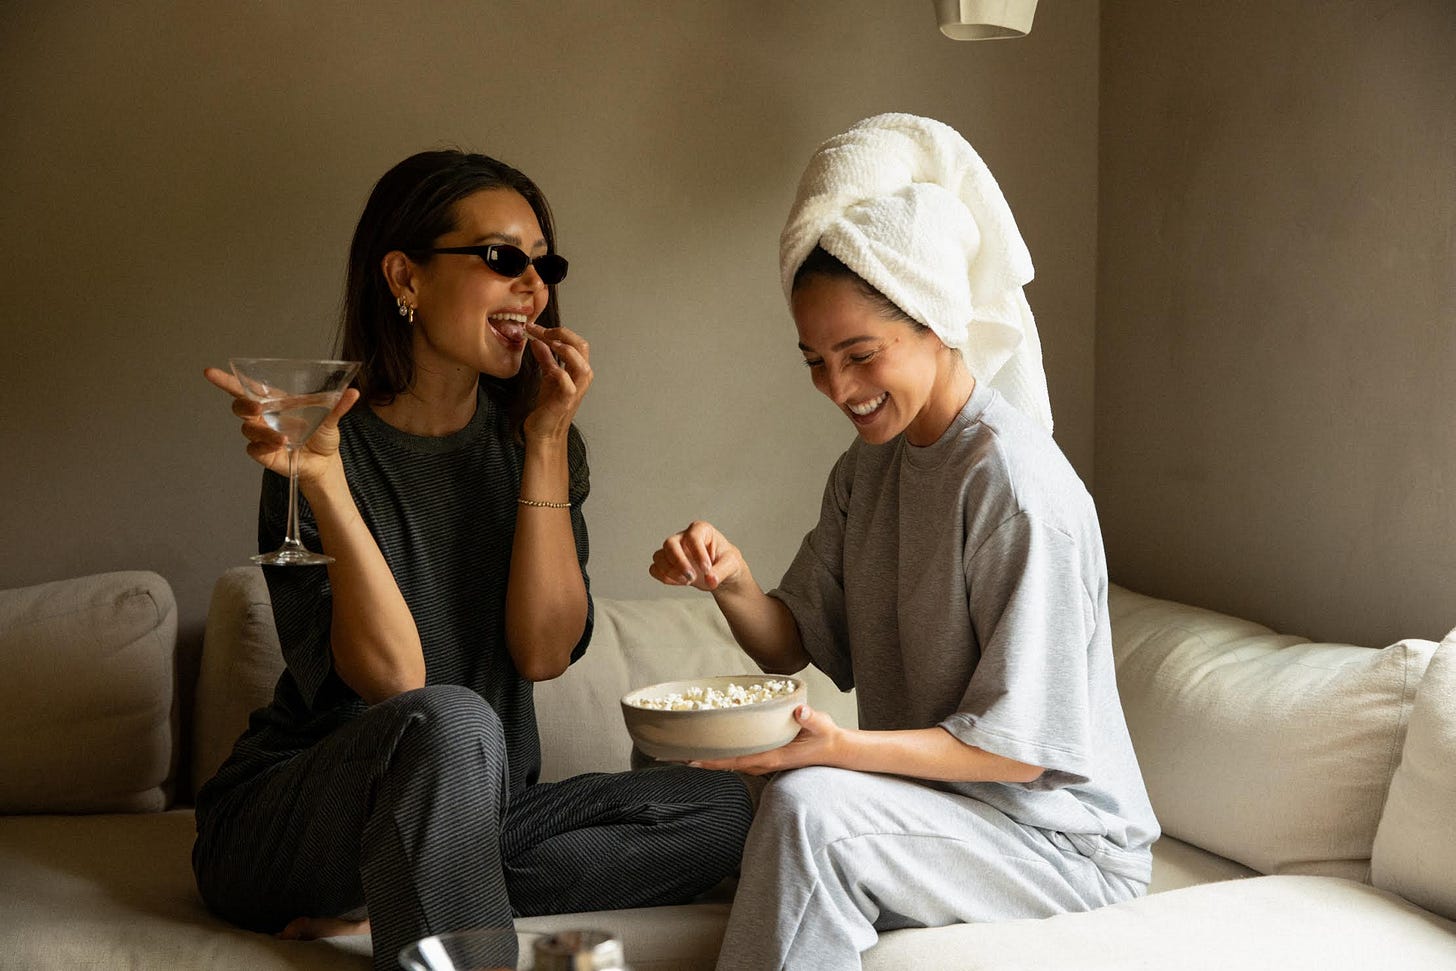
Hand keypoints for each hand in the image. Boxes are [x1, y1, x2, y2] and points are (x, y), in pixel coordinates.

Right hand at [204, 366, 359, 485]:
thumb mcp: (331, 418)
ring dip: (263, 432)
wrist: (325, 463)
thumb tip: (353, 392)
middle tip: (258, 409)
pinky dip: (265, 447)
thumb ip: (338, 406)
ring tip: (284, 438)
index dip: (226, 380)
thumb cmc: (322, 435)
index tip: (210, 372)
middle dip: (243, 406)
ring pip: (248, 429)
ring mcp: (262, 436)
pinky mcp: (264, 454)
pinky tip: (279, 447)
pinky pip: (254, 449)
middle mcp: (264, 417)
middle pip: (239, 407)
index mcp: (275, 402)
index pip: (245, 388)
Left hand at [523, 323, 591, 442]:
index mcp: (577, 370)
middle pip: (582, 347)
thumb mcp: (547, 376)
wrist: (544, 432)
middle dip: (563, 334)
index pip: (576, 342)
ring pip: (582, 365)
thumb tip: (537, 340)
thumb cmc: (548, 406)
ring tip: (548, 342)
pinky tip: (548, 367)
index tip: (536, 327)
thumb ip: (546, 358)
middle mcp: (580, 378)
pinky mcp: (566, 402)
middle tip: (541, 331)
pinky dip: (560, 372)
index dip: (558, 331)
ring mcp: (575, 390)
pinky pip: (568, 384)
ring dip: (565, 350)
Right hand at [649, 521, 748, 591]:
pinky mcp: (667, 564)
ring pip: (659, 556)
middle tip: (692, 577)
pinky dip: (663, 577)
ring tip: (688, 581)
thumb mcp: (732, 565)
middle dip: (679, 562)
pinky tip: (679, 582)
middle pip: (670, 544)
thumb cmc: (726, 561)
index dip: (698, 553)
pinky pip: (655, 569)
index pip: (693, 537)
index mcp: (701, 530)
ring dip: (670, 572)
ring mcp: (673, 550)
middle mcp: (683, 537)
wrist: (720, 572)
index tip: (707, 569)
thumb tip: (710, 580)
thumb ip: (721, 571)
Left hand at [690, 704, 843, 774]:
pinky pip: (738, 757)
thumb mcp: (821, 724)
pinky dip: (722, 754)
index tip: (693, 759)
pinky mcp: (764, 755)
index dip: (714, 760)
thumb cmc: (825, 736)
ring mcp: (763, 760)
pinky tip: (711, 747)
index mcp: (772, 756)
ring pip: (731, 763)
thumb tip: (799, 711)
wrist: (833, 749)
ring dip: (710, 758)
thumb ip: (811, 718)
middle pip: (727, 764)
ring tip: (686, 752)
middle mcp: (764, 761)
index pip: (737, 760)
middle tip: (676, 754)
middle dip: (704, 761)